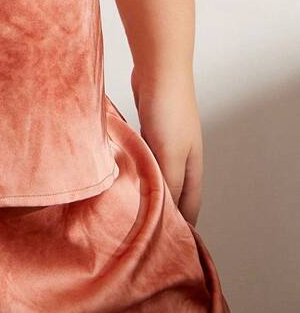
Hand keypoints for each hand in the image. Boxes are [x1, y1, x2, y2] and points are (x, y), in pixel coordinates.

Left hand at [131, 67, 204, 225]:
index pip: (190, 205)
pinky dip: (136, 163)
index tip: (168, 245)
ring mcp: (166, 139)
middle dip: (162, 208)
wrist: (159, 68)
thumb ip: (168, 184)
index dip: (182, 225)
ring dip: (147, 184)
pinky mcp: (150, 124)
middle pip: (174, 190)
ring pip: (157, 170)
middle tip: (143, 227)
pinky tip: (122, 168)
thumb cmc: (168, 110)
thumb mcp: (169, 154)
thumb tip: (166, 213)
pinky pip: (143, 152)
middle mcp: (182, 155)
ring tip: (129, 202)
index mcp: (192, 167)